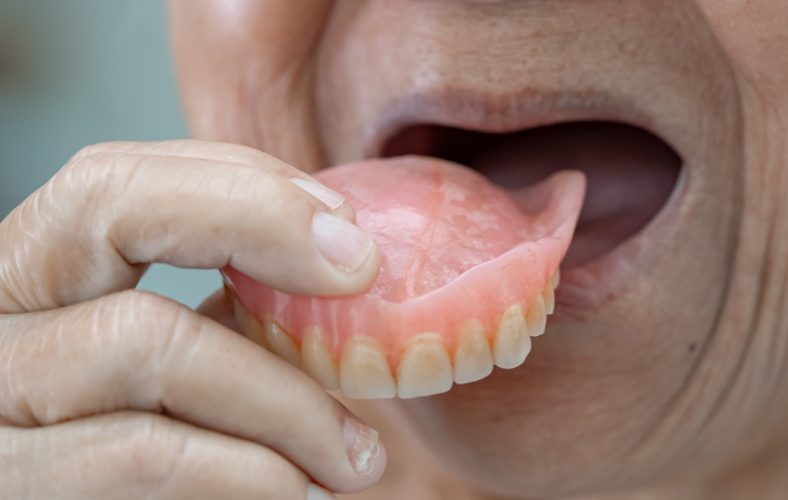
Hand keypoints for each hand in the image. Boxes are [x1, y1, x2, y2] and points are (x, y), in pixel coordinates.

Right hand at [0, 140, 384, 498]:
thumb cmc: (143, 454)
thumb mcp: (169, 370)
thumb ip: (218, 318)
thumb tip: (335, 262)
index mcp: (24, 284)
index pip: (112, 182)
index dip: (240, 189)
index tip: (349, 240)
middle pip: (106, 224)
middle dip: (258, 236)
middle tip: (362, 284)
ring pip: (146, 348)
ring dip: (286, 404)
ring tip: (356, 457)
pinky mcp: (16, 494)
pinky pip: (144, 458)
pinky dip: (248, 472)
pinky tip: (301, 490)